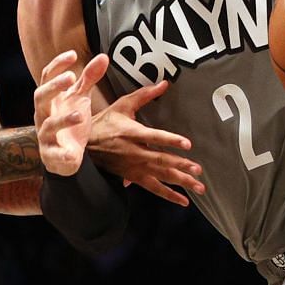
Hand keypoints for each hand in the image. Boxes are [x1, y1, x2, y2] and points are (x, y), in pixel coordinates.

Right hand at [32, 51, 107, 175]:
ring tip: (80, 115)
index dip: (58, 64)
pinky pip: (54, 154)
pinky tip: (72, 153)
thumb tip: (103, 56)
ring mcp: (45, 135)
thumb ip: (89, 78)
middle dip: (53, 87)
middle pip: (40, 96)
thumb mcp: (80, 98)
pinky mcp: (51, 155)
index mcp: (50, 99)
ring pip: (47, 125)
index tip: (73, 54)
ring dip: (63, 120)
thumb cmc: (70, 122)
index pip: (47, 76)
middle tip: (70, 77)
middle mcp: (44, 114)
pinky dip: (62, 154)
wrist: (65, 156)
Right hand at [84, 81, 205, 206]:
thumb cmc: (105, 123)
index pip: (154, 137)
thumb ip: (144, 95)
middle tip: (198, 169)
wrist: (85, 146)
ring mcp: (134, 167)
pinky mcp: (133, 177)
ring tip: (199, 187)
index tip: (187, 144)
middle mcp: (134, 152)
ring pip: (160, 176)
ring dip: (180, 182)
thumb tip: (164, 83)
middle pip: (160, 160)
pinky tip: (184, 201)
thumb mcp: (122, 105)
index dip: (171, 140)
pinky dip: (169, 195)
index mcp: (132, 133)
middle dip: (180, 166)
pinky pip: (153, 188)